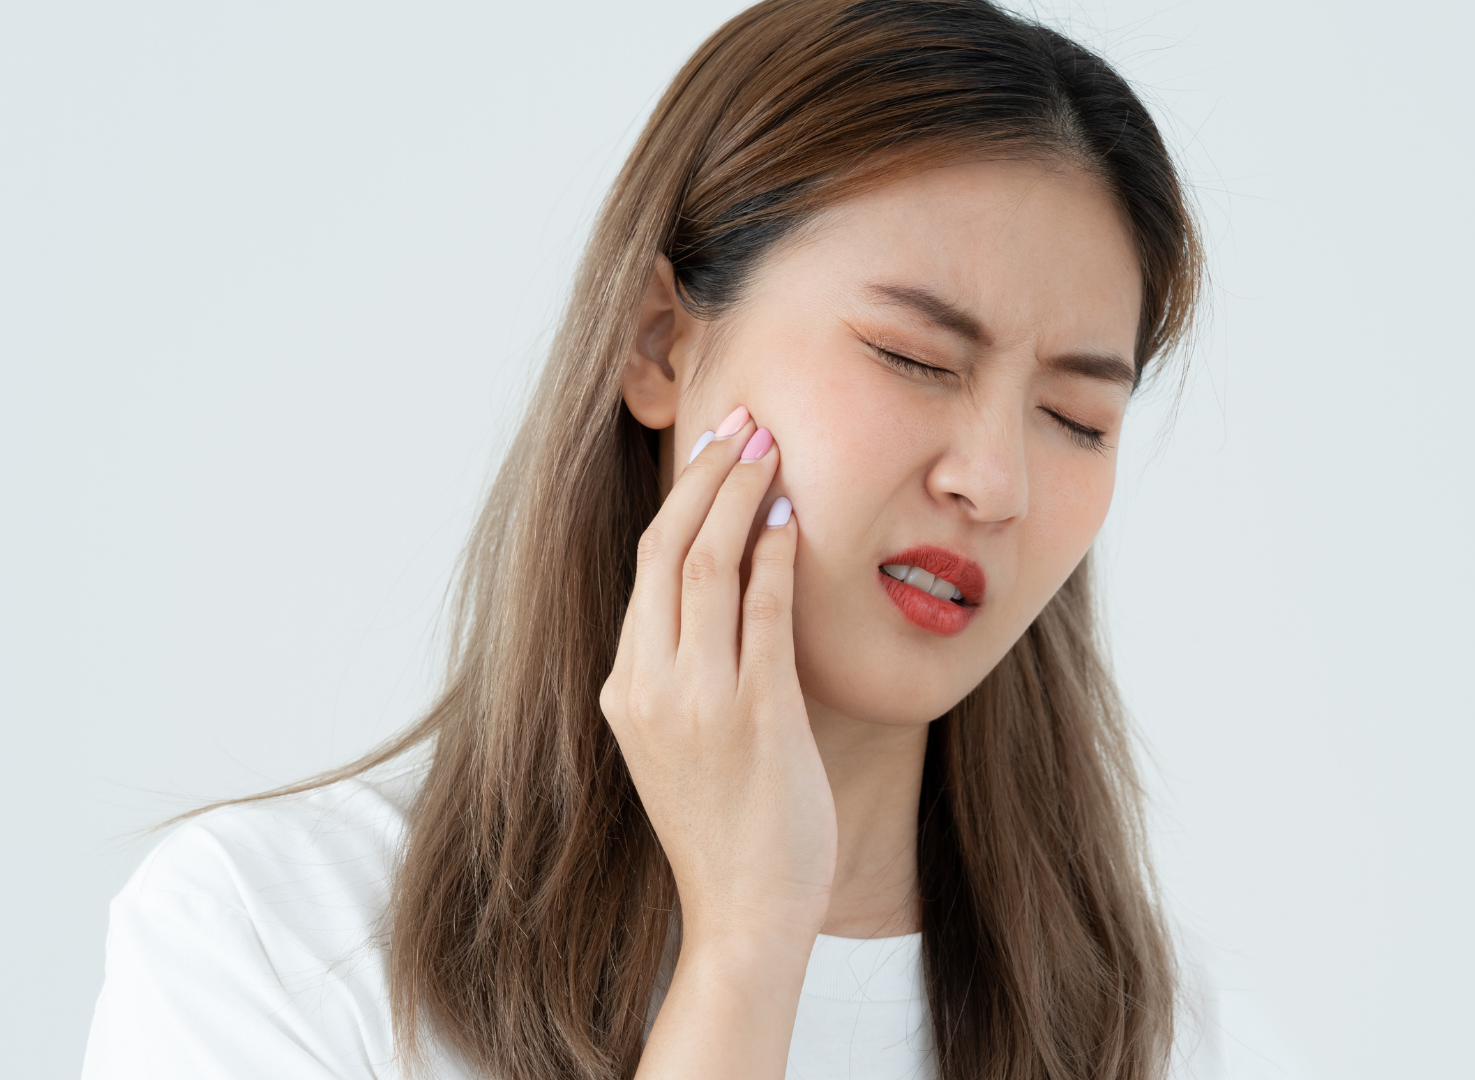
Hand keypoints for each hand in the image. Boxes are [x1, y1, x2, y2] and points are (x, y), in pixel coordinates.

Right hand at [599, 409, 834, 950]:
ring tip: (773, 450)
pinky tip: (796, 519)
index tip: (717, 449)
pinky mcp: (756, 715)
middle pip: (667, 548)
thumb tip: (723, 592)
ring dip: (742, 497)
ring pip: (708, 566)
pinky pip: (764, 613)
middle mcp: (650, 685)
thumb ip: (684, 671)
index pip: (647, 566)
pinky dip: (776, 557)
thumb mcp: (679, 741)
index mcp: (624, 687)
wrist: (744, 911)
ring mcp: (700, 699)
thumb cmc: (725, 826)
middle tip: (746, 423)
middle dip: (709, 475)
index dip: (682, 496)